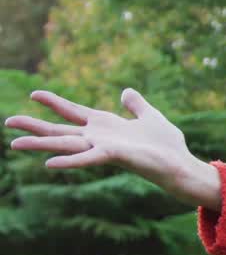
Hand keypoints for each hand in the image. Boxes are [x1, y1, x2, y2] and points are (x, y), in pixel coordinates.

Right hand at [5, 88, 196, 194]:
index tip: (34, 93)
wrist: (180, 163)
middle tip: (8, 122)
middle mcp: (99, 138)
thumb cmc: (166, 144)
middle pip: (60, 130)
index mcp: (105, 126)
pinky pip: (87, 159)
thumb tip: (126, 91)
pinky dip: (69, 161)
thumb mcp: (150, 116)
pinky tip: (48, 163)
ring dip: (41, 143)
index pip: (73, 112)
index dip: (54, 102)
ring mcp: (103, 148)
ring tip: (14, 143)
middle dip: (34, 126)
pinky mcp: (114, 156)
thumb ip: (136, 104)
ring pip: (66, 144)